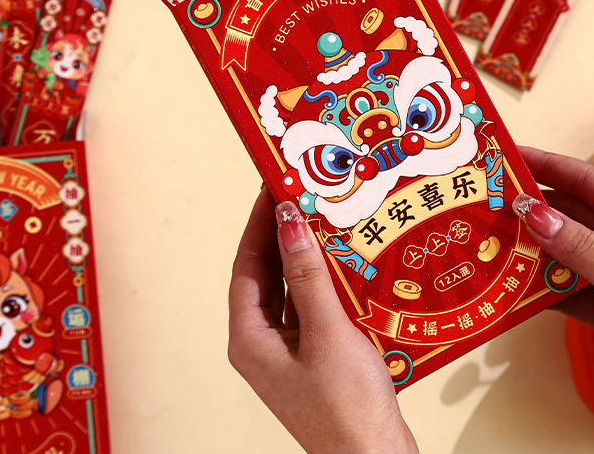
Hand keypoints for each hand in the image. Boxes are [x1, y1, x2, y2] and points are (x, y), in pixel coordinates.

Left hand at [228, 189, 418, 453]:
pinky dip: (321, 280)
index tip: (273, 186)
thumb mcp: (327, 332)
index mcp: (249, 338)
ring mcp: (287, 351)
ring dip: (303, 255)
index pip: (247, 264)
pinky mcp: (312, 357)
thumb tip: (288, 220)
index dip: (258, 223)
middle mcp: (261, 342)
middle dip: (281, 234)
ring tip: (321, 217)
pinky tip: (341, 259)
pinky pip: (310, 305)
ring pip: (289, 288)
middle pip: (265, 274)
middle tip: (301, 194)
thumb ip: (308, 275)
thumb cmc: (346, 407)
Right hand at [515, 146, 593, 450]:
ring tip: (491, 238)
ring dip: (532, 246)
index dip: (549, 165)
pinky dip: (540, 282)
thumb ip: (581, 247)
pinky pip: (565, 282)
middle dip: (532, 207)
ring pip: (565, 248)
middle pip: (573, 213)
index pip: (590, 181)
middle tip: (490, 201)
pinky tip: (511, 281)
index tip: (510, 156)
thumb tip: (533, 211)